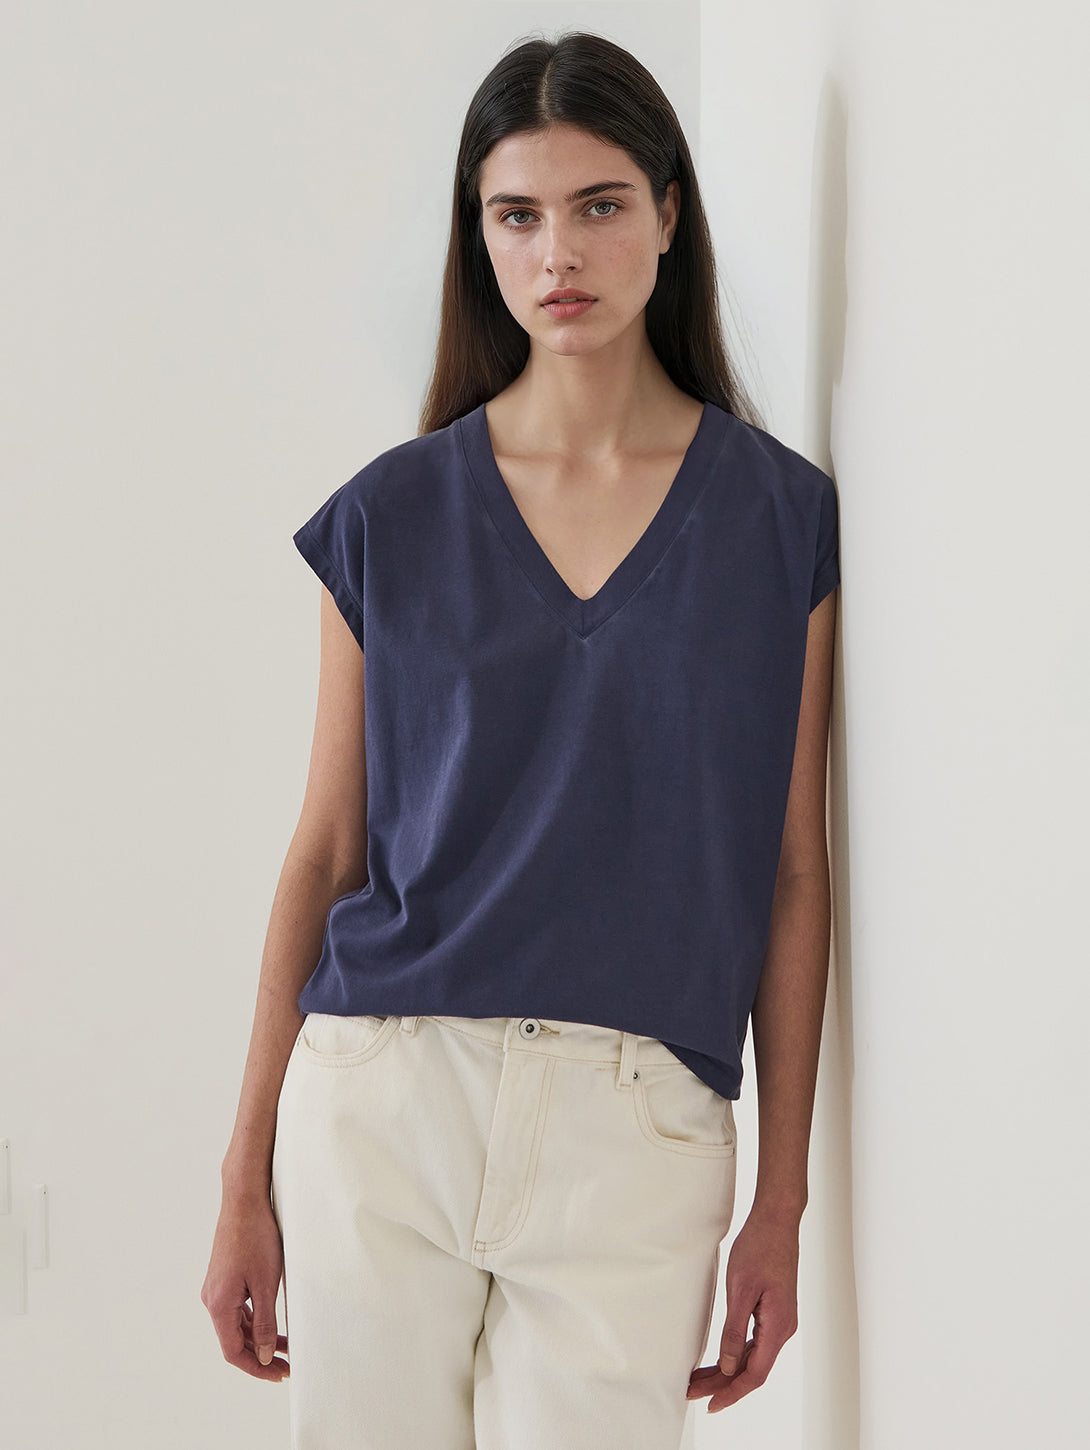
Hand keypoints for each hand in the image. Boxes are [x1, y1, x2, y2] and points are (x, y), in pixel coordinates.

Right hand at [201, 1191, 290, 1381]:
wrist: (244, 1200)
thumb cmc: (256, 1237)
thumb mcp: (266, 1283)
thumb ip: (264, 1322)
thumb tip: (262, 1355)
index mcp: (219, 1304)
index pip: (233, 1352)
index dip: (257, 1368)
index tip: (280, 1374)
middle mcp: (211, 1299)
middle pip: (234, 1341)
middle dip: (260, 1355)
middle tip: (287, 1364)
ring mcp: (216, 1287)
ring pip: (236, 1325)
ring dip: (258, 1338)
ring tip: (286, 1345)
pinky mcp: (223, 1277)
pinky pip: (236, 1308)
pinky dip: (254, 1320)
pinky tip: (271, 1322)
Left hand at [686, 1207, 799, 1413]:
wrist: (776, 1220)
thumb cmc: (760, 1248)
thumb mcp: (741, 1289)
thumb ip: (734, 1330)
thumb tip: (728, 1366)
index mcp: (778, 1327)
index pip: (755, 1374)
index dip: (732, 1393)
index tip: (710, 1404)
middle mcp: (783, 1329)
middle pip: (752, 1369)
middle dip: (722, 1384)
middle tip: (692, 1391)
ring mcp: (779, 1321)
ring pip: (752, 1357)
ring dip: (727, 1370)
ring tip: (698, 1379)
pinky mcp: (773, 1311)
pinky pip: (754, 1342)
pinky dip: (735, 1353)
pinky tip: (719, 1359)